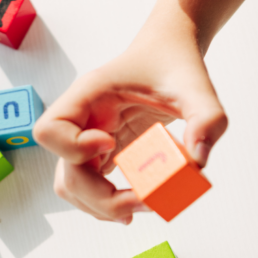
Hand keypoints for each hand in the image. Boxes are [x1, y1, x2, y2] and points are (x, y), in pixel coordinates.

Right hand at [33, 18, 226, 222]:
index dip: (75, 148)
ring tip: (140, 205)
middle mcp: (83, 119)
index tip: (111, 145)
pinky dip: (109, 202)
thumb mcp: (197, 87)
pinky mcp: (105, 152)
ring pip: (72, 185)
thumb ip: (207, 118)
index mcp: (90, 95)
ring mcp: (91, 138)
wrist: (172, 52)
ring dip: (101, 205)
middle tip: (141, 200)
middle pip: (64, 171)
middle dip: (99, 196)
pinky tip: (138, 203)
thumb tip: (198, 163)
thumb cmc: (174, 61)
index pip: (50, 130)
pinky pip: (92, 186)